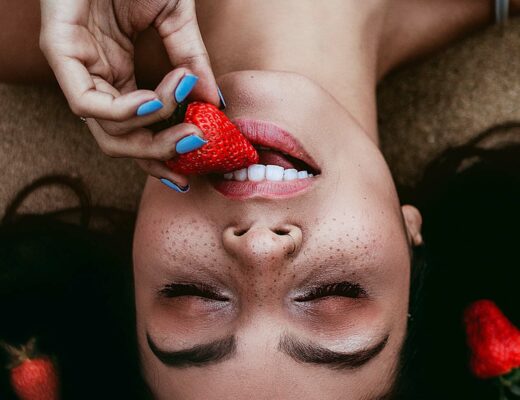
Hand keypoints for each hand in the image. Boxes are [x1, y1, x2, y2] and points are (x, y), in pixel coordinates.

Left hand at [39, 0, 220, 186]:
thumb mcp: (177, 22)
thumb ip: (193, 63)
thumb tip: (216, 106)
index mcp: (120, 75)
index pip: (137, 130)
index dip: (162, 154)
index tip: (190, 170)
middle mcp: (98, 79)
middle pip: (121, 143)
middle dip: (160, 152)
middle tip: (193, 143)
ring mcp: (77, 69)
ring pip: (107, 132)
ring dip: (152, 128)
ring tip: (181, 97)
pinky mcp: (60, 51)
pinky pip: (89, 105)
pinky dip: (127, 111)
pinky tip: (154, 99)